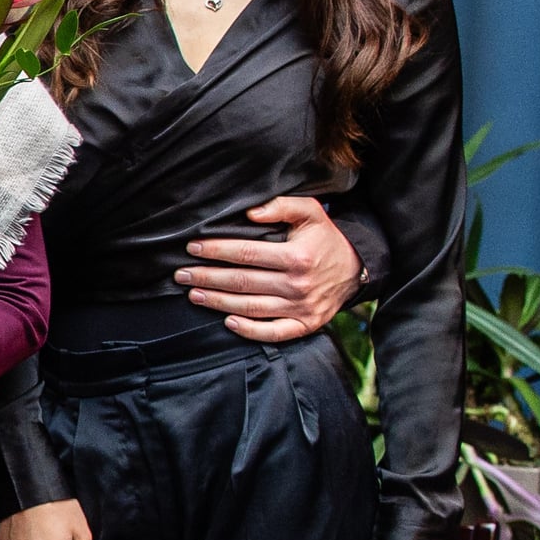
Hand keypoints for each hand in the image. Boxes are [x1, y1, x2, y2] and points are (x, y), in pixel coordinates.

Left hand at [180, 196, 360, 342]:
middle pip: (242, 282)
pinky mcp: (305, 325)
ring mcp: (301, 308)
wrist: (359, 268)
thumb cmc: (326, 238)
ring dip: (218, 302)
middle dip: (207, 277)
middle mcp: (297, 285)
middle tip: (180, 274)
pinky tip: (228, 322)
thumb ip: (281, 206)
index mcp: (296, 257)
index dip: (216, 251)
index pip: (246, 254)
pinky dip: (249, 330)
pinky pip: (273, 333)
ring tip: (194, 294)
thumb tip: (250, 213)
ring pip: (251, 308)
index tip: (192, 248)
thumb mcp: (311, 213)